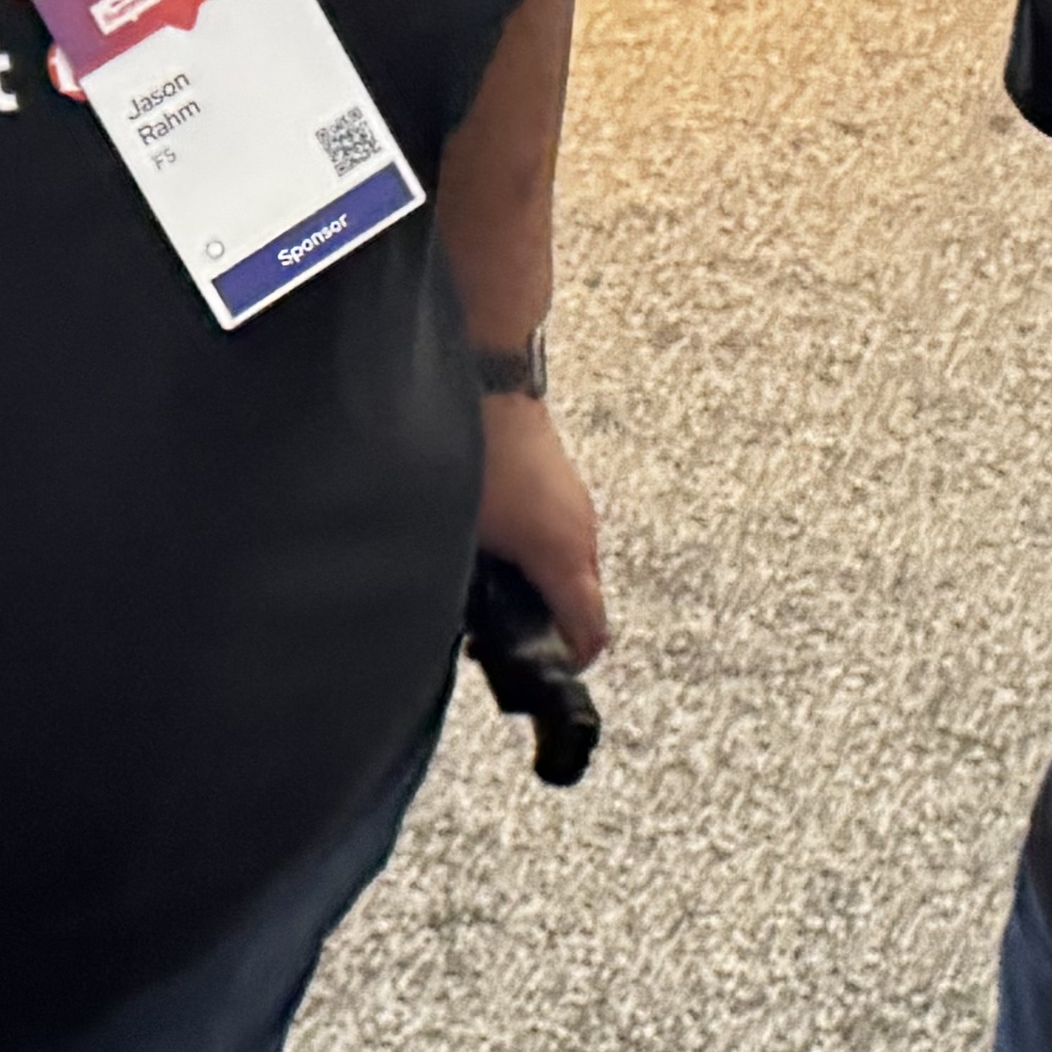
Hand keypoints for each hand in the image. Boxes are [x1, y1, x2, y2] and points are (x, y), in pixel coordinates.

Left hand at [476, 390, 608, 666]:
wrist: (487, 376)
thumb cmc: (476, 453)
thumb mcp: (461, 536)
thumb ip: (467, 589)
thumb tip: (461, 625)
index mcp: (565, 556)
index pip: (590, 634)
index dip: (565, 664)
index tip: (530, 674)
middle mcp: (583, 534)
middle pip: (581, 603)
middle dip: (544, 627)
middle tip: (495, 636)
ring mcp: (577, 505)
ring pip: (570, 567)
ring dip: (537, 587)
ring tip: (488, 590)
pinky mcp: (563, 483)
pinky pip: (560, 536)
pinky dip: (536, 554)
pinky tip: (494, 546)